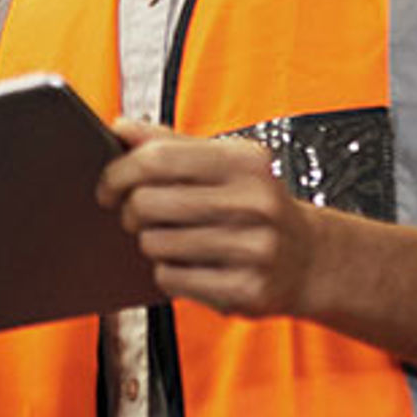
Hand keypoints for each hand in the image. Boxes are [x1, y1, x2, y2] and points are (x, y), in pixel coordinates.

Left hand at [100, 120, 330, 318]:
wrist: (310, 258)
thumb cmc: (254, 204)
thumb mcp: (224, 162)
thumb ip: (170, 143)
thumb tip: (120, 126)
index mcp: (244, 161)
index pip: (157, 158)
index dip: (118, 172)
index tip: (106, 187)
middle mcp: (254, 202)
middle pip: (148, 203)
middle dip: (130, 212)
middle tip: (136, 216)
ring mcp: (254, 249)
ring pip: (155, 244)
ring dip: (150, 244)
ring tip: (169, 240)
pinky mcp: (247, 289)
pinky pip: (172, 279)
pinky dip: (168, 273)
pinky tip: (188, 265)